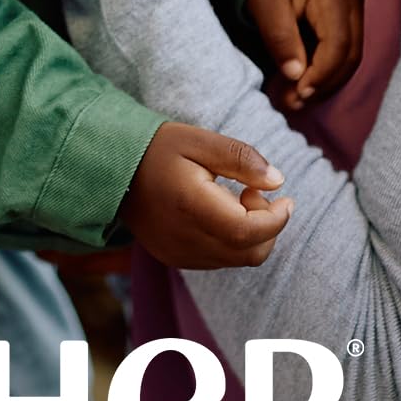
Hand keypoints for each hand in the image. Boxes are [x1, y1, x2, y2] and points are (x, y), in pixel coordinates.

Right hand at [122, 121, 293, 269]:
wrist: (113, 171)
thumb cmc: (158, 149)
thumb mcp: (200, 140)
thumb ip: (241, 158)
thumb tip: (277, 181)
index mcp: (191, 206)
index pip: (248, 231)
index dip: (276, 219)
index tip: (286, 198)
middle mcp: (184, 238)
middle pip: (249, 253)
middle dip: (268, 227)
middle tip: (254, 193)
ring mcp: (178, 254)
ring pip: (237, 260)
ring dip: (251, 234)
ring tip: (235, 199)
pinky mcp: (174, 258)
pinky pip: (218, 260)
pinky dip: (232, 242)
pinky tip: (218, 214)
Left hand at [246, 0, 362, 110]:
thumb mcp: (266, 2)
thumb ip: (280, 37)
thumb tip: (295, 76)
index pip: (339, 46)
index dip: (321, 75)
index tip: (298, 94)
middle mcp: (354, 0)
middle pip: (352, 54)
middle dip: (325, 83)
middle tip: (295, 101)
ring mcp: (357, 6)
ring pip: (355, 53)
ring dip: (329, 79)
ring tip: (298, 96)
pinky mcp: (352, 12)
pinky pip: (350, 46)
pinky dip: (331, 66)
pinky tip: (309, 79)